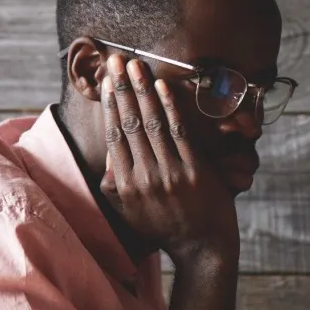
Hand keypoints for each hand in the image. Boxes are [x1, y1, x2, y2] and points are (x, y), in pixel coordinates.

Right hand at [100, 54, 239, 265]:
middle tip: (115, 61)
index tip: (107, 82)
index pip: (114, 136)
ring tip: (136, 66)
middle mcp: (144, 178)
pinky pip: (180, 133)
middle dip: (122, 89)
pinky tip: (164, 87)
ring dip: (143, 91)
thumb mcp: (130, 212)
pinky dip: (171, 107)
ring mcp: (171, 174)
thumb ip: (115, 185)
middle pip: (129, 124)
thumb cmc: (165, 228)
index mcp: (125, 186)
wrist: (202, 249)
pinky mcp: (195, 172)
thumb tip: (108, 156)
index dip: (110, 106)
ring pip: (152, 124)